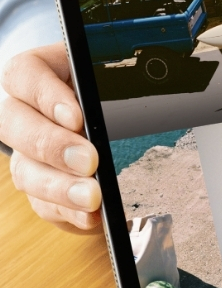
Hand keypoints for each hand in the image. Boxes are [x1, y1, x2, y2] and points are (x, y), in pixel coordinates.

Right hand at [0, 43, 100, 232]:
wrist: (113, 114)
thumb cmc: (111, 87)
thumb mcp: (115, 74)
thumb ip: (119, 80)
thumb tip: (141, 86)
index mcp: (40, 72)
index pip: (24, 74)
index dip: (44, 95)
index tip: (76, 116)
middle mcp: (23, 111)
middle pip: (14, 125)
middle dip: (52, 146)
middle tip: (89, 161)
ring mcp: (26, 151)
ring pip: (25, 170)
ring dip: (59, 187)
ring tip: (93, 197)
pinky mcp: (41, 184)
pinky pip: (43, 202)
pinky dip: (68, 211)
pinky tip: (91, 216)